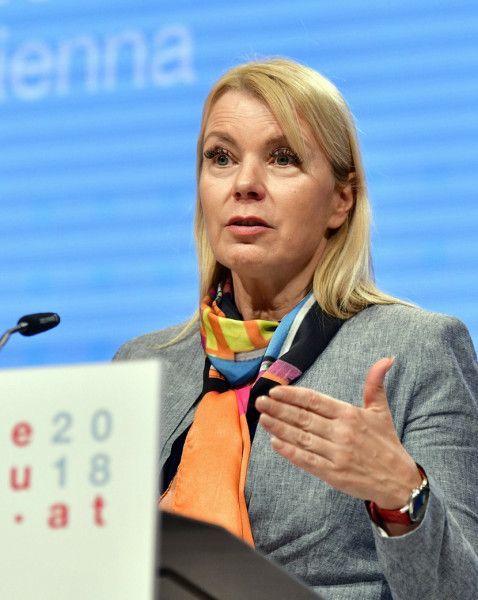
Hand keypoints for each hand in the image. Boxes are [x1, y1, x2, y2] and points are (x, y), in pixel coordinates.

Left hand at [256, 357, 421, 508]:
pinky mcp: (333, 474)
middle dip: (279, 409)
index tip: (275, 391)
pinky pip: (307, 460)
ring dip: (279, 428)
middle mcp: (342, 433)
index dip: (293, 395)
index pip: (315, 401)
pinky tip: (275, 443)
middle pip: (303, 418)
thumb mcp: (381, 411)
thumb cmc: (386, 443)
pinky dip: (290, 452)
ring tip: (263, 419)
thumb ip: (375, 384)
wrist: (399, 481)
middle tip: (260, 401)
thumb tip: (387, 359)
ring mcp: (337, 454)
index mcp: (350, 415)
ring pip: (301, 438)